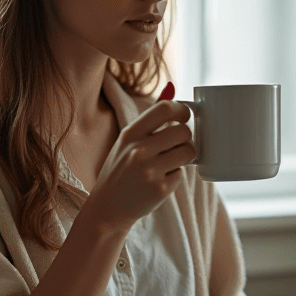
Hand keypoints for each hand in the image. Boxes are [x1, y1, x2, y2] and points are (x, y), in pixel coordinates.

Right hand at [81, 88, 194, 234]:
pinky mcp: (160, 189)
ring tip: (169, 163)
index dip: (182, 110)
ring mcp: (150, 171)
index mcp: (131, 134)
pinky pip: (182, 174)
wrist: (107, 208)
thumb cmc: (120, 170)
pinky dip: (174, 177)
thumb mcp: (128, 141)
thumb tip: (172, 87)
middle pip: (184, 131)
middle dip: (185, 138)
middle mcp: (139, 150)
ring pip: (188, 152)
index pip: (165, 109)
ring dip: (184, 156)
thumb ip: (151, 117)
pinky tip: (158, 182)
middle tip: (176, 146)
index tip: (185, 116)